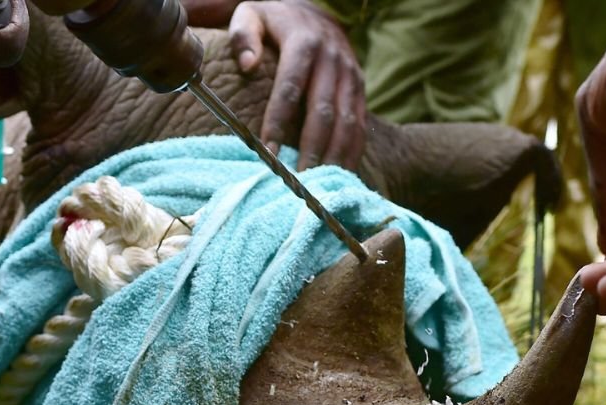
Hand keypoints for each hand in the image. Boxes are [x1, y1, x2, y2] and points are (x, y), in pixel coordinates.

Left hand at [227, 0, 364, 170]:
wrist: (316, 10)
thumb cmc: (276, 19)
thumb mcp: (252, 13)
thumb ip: (244, 35)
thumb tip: (247, 64)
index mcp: (304, 42)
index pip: (290, 89)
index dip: (279, 123)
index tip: (269, 152)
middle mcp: (333, 60)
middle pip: (323, 112)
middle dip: (311, 149)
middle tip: (299, 181)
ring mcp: (351, 76)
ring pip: (347, 122)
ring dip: (335, 156)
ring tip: (321, 185)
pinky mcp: (361, 89)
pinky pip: (360, 125)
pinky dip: (352, 152)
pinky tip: (341, 174)